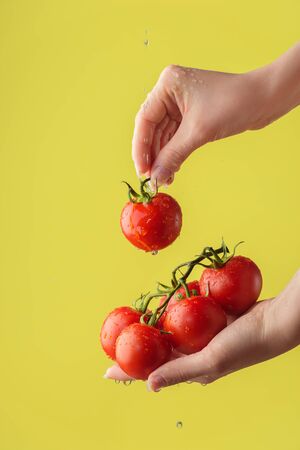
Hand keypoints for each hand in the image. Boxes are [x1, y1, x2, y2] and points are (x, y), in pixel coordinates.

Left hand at [104, 270, 299, 390]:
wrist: (273, 320)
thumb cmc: (245, 343)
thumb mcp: (210, 360)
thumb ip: (179, 370)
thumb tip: (147, 385)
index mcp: (193, 370)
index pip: (153, 372)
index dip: (129, 372)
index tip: (106, 370)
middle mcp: (195, 355)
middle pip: (158, 352)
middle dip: (137, 348)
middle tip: (116, 339)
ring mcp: (202, 337)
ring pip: (170, 332)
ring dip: (153, 327)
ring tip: (132, 320)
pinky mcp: (209, 321)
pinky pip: (185, 316)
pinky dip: (173, 310)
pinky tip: (162, 301)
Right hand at [132, 43, 299, 185]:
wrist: (266, 99)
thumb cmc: (235, 104)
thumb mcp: (199, 132)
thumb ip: (173, 156)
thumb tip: (155, 179)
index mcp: (168, 84)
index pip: (145, 119)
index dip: (141, 148)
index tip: (142, 171)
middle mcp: (171, 91)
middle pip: (152, 128)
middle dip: (153, 155)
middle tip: (152, 179)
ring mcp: (181, 103)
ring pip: (164, 135)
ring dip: (163, 157)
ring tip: (164, 179)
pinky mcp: (192, 114)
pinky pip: (176, 136)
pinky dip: (174, 153)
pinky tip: (172, 169)